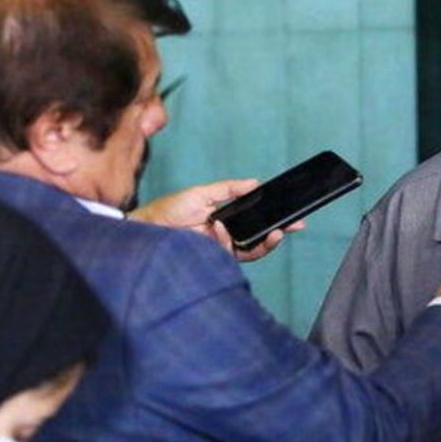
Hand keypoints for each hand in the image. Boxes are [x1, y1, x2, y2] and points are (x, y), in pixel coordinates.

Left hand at [129, 179, 302, 260]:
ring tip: (273, 232)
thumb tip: (255, 183)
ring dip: (264, 241)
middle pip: (260, 237)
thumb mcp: (202, 193)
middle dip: (279, 234)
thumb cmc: (169, 210)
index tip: (293, 217)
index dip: (275, 219)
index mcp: (227, 217)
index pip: (257, 219)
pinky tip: (219, 228)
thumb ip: (229, 189)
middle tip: (292, 227)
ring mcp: (220, 247)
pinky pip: (231, 253)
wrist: (147, 228)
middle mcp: (227, 233)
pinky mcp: (212, 258)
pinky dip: (228, 240)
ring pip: (252, 250)